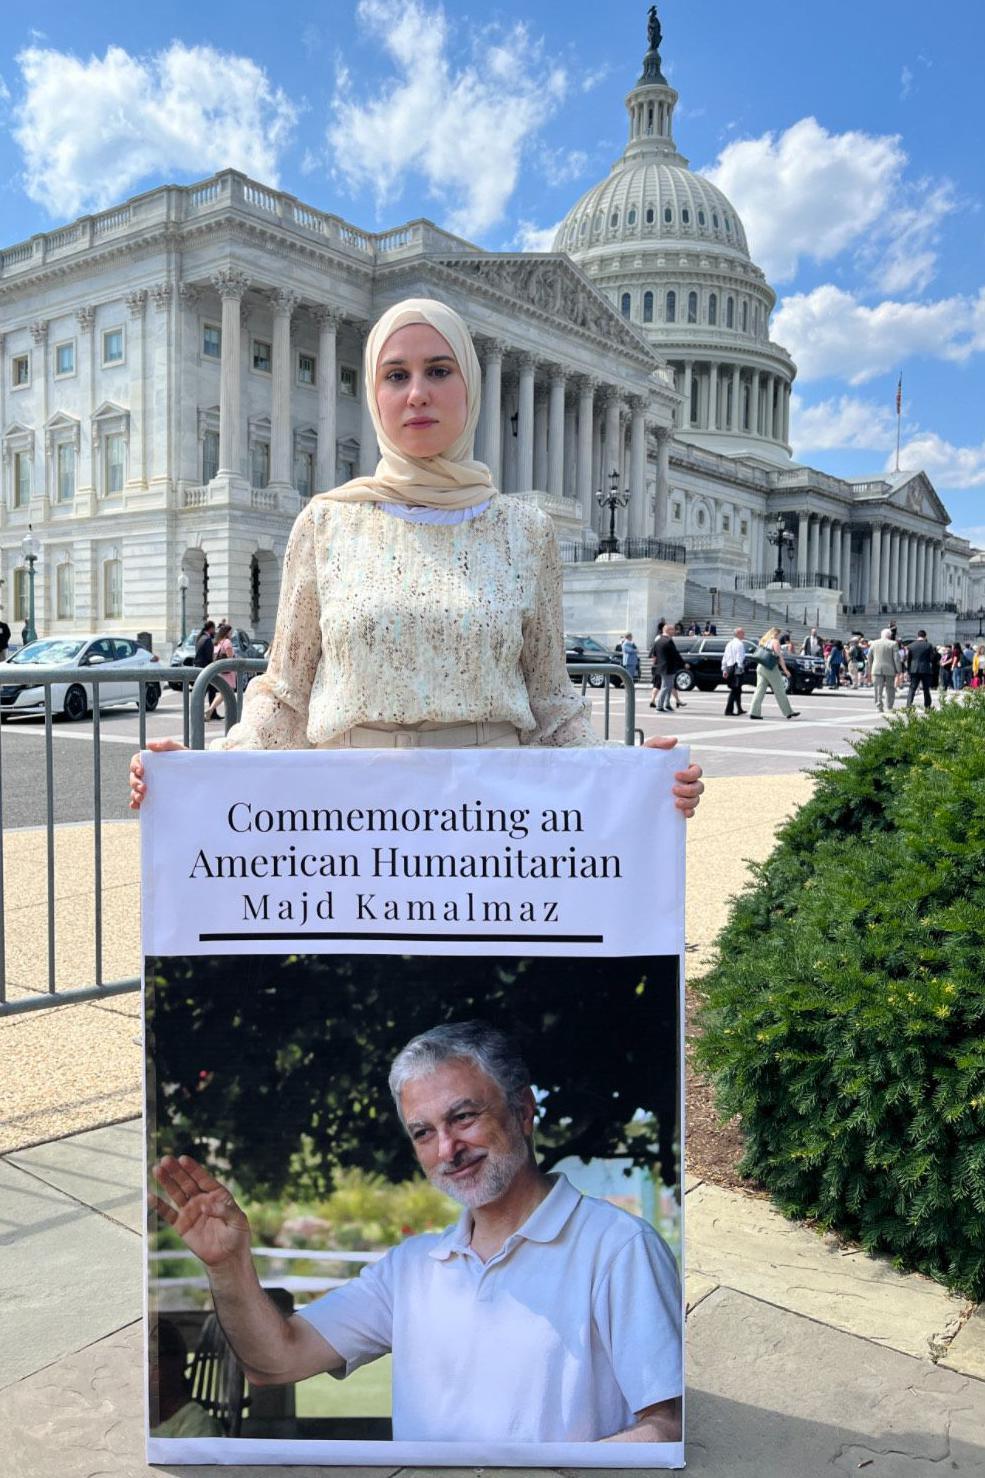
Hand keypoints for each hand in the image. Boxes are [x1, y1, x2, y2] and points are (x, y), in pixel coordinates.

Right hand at [128, 737, 186, 809]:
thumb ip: (166, 744)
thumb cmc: (184, 759)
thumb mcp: (178, 749)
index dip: (135, 766)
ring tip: (141, 797)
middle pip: (133, 778)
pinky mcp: (152, 797)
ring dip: (135, 794)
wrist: (196, 774)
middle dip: (135, 783)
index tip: (141, 771)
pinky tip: (136, 806)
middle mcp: (146, 775)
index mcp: (149, 762)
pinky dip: (135, 803)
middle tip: (144, 788)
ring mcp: (148, 786)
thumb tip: (149, 745)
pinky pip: (139, 801)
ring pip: (135, 790)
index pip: (135, 763)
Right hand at [150, 1154, 251, 1268]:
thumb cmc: (237, 1235)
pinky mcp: (181, 1225)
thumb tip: (204, 1205)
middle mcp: (202, 1199)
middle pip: (187, 1182)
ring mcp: (190, 1211)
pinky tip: (151, 1196)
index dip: (193, 1169)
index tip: (183, 1159)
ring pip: (176, 1194)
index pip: (203, 1178)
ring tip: (157, 1170)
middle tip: (165, 1160)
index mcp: (217, 1194)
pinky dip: (159, 1206)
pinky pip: (168, 1214)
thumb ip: (223, 1211)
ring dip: (166, 1182)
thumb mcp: (237, 1220)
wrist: (228, 1257)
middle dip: (176, 1171)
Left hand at [643, 735, 703, 817]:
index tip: (675, 774)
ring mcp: (682, 796)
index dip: (690, 774)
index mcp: (683, 769)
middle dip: (690, 789)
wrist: (629, 781)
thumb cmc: (642, 763)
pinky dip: (690, 812)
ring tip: (676, 802)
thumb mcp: (647, 751)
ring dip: (689, 801)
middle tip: (673, 789)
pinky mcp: (677, 808)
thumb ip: (659, 742)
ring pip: (696, 799)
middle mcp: (686, 783)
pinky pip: (690, 812)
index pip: (696, 771)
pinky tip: (682, 812)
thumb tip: (675, 740)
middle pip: (699, 787)